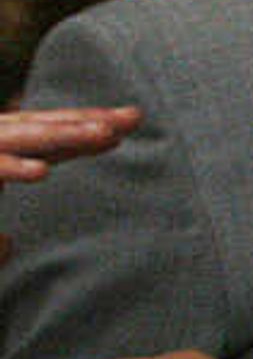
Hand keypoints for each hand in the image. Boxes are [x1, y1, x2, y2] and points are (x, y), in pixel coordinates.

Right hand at [0, 104, 142, 260]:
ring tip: (106, 134)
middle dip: (87, 122)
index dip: (88, 130)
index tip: (130, 123)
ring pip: (18, 138)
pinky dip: (11, 168)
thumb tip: (7, 242)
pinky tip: (42, 172)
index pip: (48, 142)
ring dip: (62, 134)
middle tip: (134, 117)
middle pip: (40, 129)